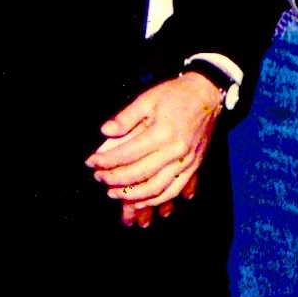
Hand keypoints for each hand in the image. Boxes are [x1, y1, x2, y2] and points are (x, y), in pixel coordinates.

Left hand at [85, 75, 223, 226]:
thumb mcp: (147, 98)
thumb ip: (125, 117)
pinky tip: (142, 201)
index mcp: (162, 133)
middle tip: (99, 178)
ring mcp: (186, 162)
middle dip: (115, 180)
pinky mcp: (194, 167)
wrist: (207, 95)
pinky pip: (174, 190)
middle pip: (139, 175)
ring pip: (157, 189)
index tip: (91, 162)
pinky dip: (157, 201)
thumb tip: (105, 131)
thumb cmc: (175, 95)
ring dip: (133, 196)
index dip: (105, 161)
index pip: (127, 154)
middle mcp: (175, 151)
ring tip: (115, 193)